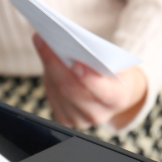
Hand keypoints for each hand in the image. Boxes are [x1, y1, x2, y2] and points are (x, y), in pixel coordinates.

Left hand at [33, 34, 147, 130]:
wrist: (113, 90)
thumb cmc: (113, 70)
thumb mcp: (116, 60)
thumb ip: (98, 55)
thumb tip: (70, 41)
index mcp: (119, 98)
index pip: (105, 92)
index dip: (90, 80)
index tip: (76, 65)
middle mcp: (99, 114)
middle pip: (72, 90)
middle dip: (57, 65)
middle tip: (46, 42)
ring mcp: (80, 119)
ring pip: (58, 91)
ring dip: (49, 66)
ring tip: (43, 43)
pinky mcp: (65, 119)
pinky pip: (52, 96)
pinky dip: (48, 75)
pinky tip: (46, 59)